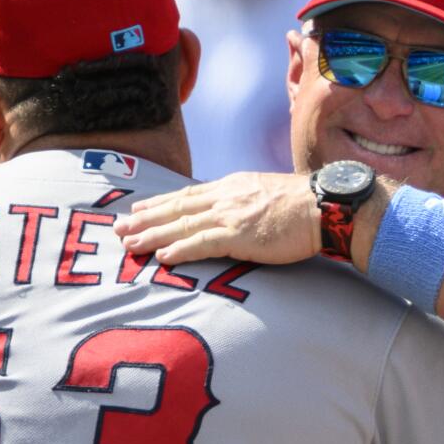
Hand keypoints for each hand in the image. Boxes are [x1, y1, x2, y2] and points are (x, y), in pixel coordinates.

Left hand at [113, 172, 321, 265]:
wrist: (324, 206)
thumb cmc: (303, 205)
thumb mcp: (266, 193)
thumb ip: (244, 201)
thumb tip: (233, 213)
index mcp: (231, 186)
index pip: (187, 195)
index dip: (159, 203)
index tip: (137, 210)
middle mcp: (225, 197)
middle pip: (176, 208)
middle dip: (145, 219)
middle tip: (118, 228)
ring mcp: (231, 215)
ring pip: (182, 225)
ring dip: (152, 235)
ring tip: (129, 244)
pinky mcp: (241, 235)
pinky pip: (203, 244)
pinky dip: (180, 250)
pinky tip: (162, 257)